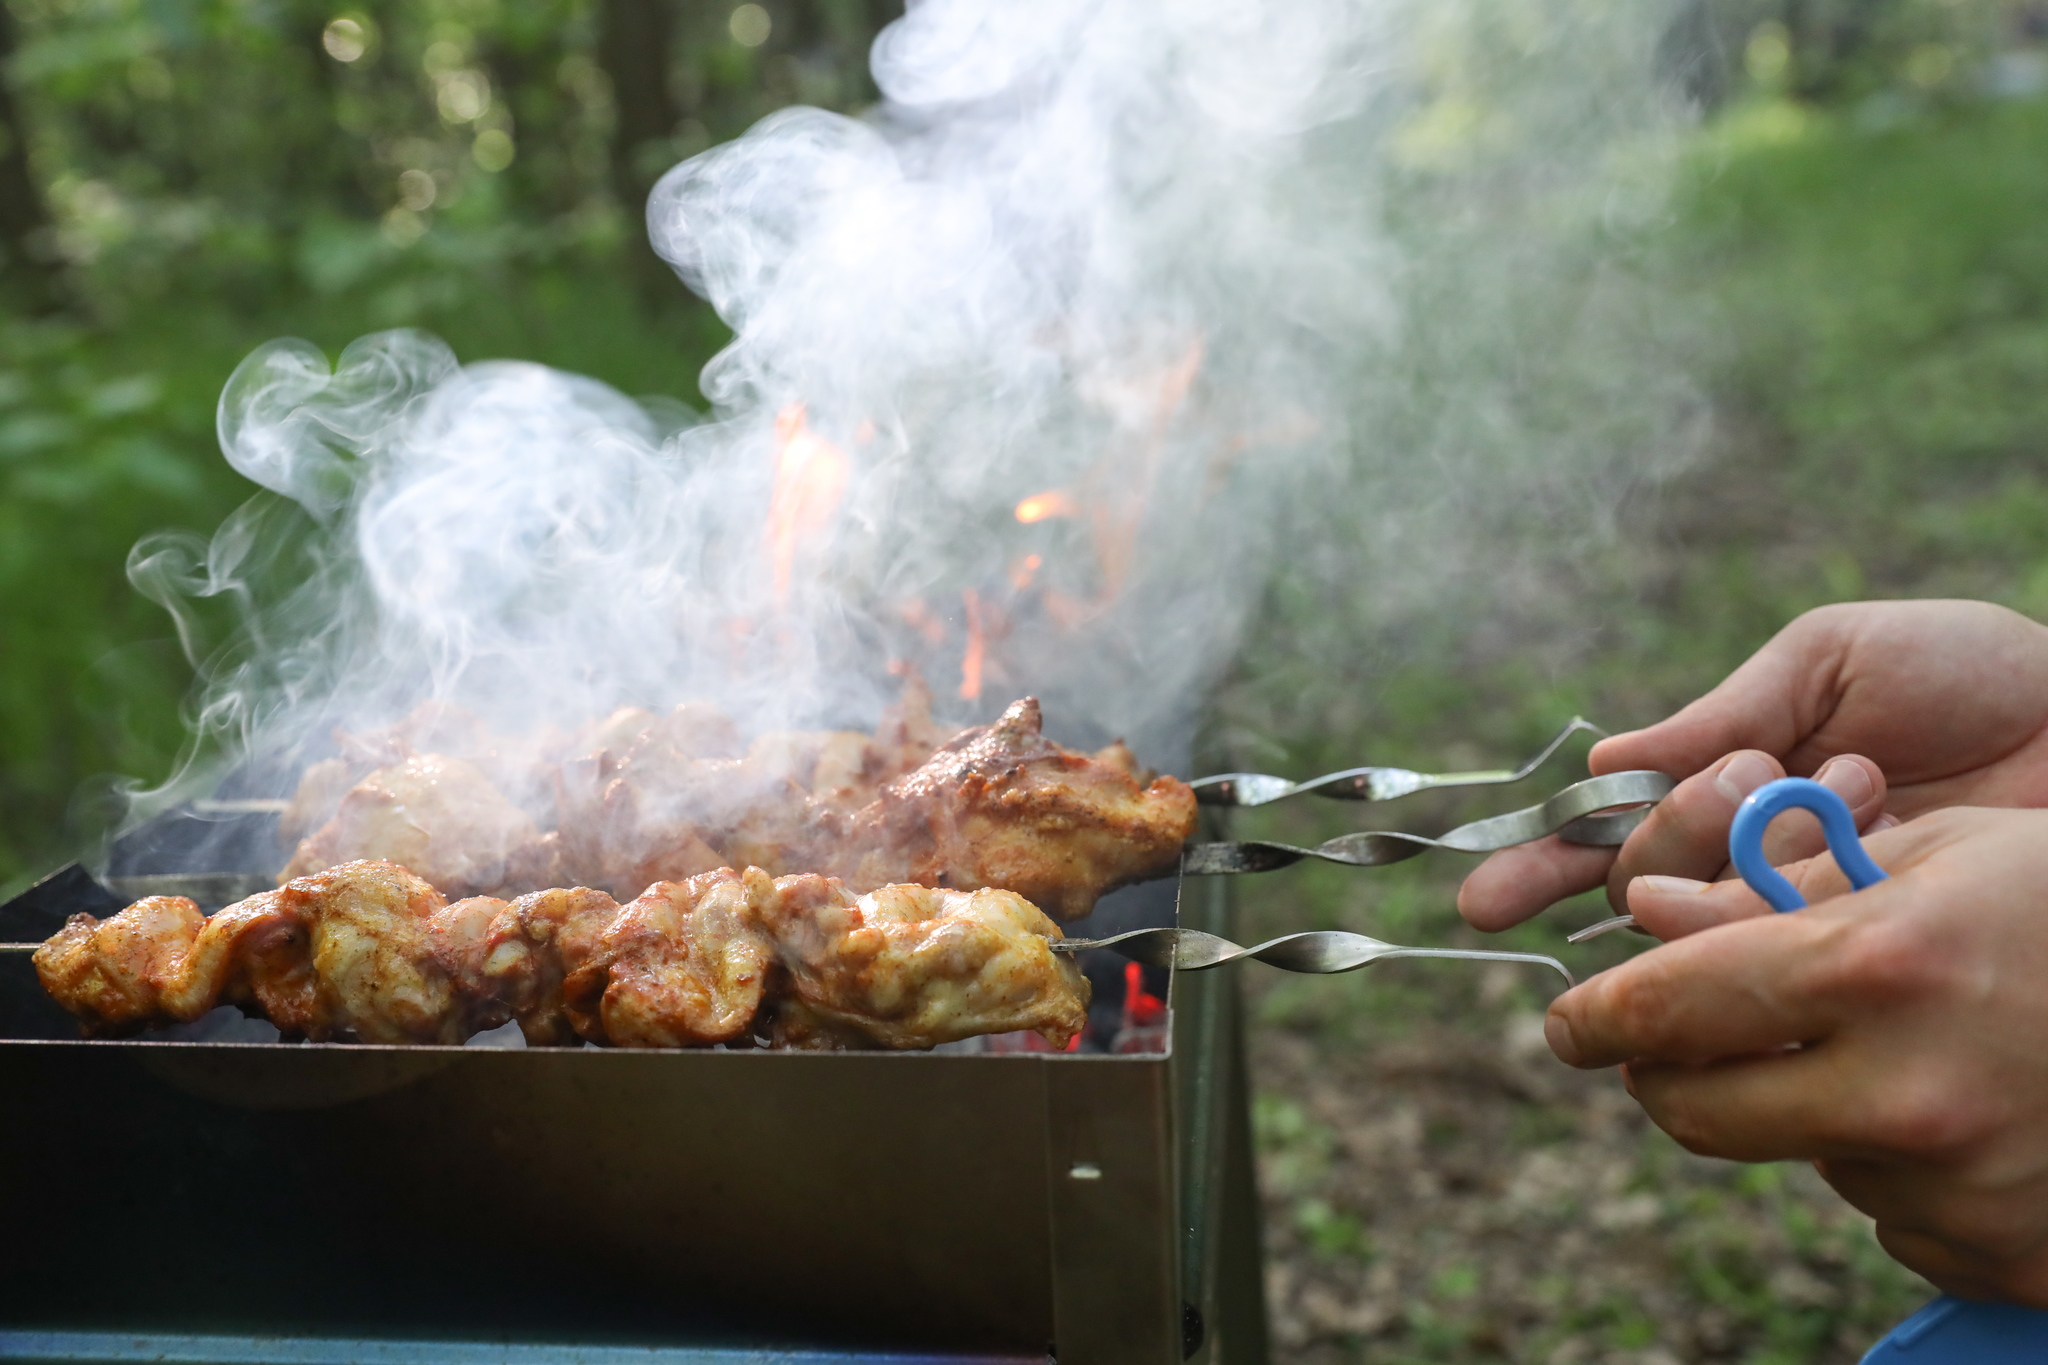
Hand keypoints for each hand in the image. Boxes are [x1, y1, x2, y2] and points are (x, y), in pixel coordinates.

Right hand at [1460, 600, 2047, 930]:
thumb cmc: (1974, 676)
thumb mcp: (1833, 657)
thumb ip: (1720, 711)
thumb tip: (1602, 765)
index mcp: (1727, 784)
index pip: (1608, 834)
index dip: (1540, 866)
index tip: (1482, 904)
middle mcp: (1752, 861)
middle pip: (1642, 879)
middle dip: (1676, 832)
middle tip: (1756, 779)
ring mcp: (1808, 912)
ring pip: (1707, 917)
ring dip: (1762, 843)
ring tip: (1863, 780)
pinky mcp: (1867, 954)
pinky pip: (1789, 944)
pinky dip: (1814, 878)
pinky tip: (1873, 812)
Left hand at [1542, 808, 2047, 1303]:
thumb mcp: (1948, 852)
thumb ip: (1788, 884)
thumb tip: (1648, 912)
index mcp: (1881, 969)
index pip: (1665, 1007)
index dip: (1594, 1013)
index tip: (1565, 1019)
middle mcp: (1907, 1093)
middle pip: (1693, 1109)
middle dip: (1660, 1072)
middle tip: (1666, 1045)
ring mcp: (1958, 1189)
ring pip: (1795, 1155)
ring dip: (1804, 1105)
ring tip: (1891, 1047)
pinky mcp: (1995, 1256)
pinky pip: (1889, 1214)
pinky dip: (1895, 1163)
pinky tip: (1965, 1107)